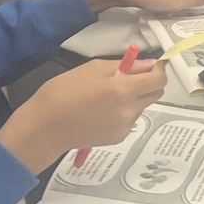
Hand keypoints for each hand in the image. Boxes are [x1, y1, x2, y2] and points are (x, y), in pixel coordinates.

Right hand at [1, 57, 165, 171]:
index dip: (158, 70)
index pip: (158, 80)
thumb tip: (148, 65)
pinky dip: (123, 112)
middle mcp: (129, 111)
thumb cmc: (63, 92)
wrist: (45, 127)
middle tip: (129, 77)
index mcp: (122, 90)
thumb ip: (125, 66)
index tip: (150, 65)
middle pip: (155, 94)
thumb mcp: (92, 69)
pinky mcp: (118, 138)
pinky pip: (130, 120)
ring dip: (133, 97)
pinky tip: (101, 111)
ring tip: (106, 96)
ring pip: (141, 106)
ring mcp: (125, 127)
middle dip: (148, 83)